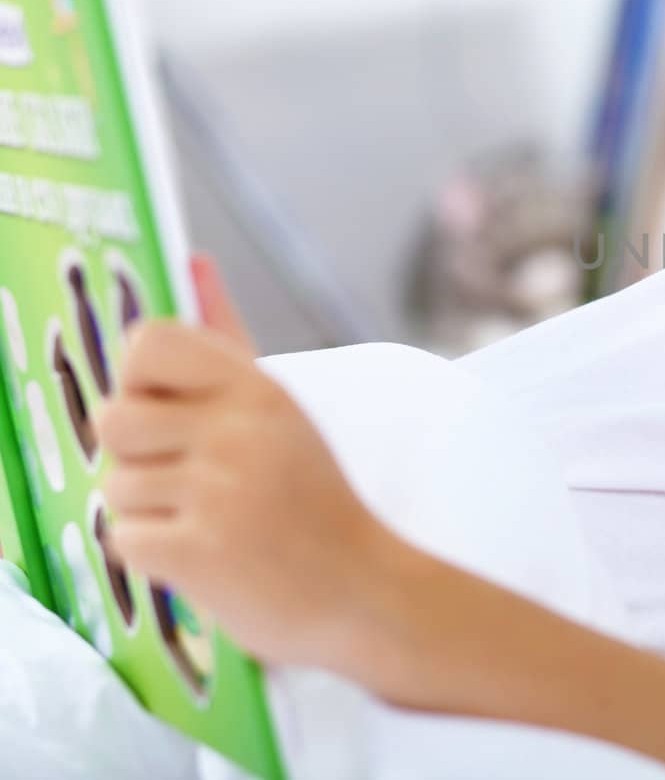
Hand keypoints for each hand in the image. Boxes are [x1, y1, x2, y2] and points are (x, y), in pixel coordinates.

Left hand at [97, 258, 389, 671]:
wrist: (365, 587)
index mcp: (256, 389)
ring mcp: (219, 491)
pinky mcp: (201, 552)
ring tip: (208, 521)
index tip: (173, 413)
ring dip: (149, 512)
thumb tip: (195, 261)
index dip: (139, 380)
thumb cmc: (314, 497)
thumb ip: (228, 340)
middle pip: (114, 418)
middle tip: (188, 478)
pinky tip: (204, 555)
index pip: (147, 343)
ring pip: (114, 485)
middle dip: (135, 456)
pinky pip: (125, 539)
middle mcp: (237, 431)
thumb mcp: (280, 409)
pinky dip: (155, 556)